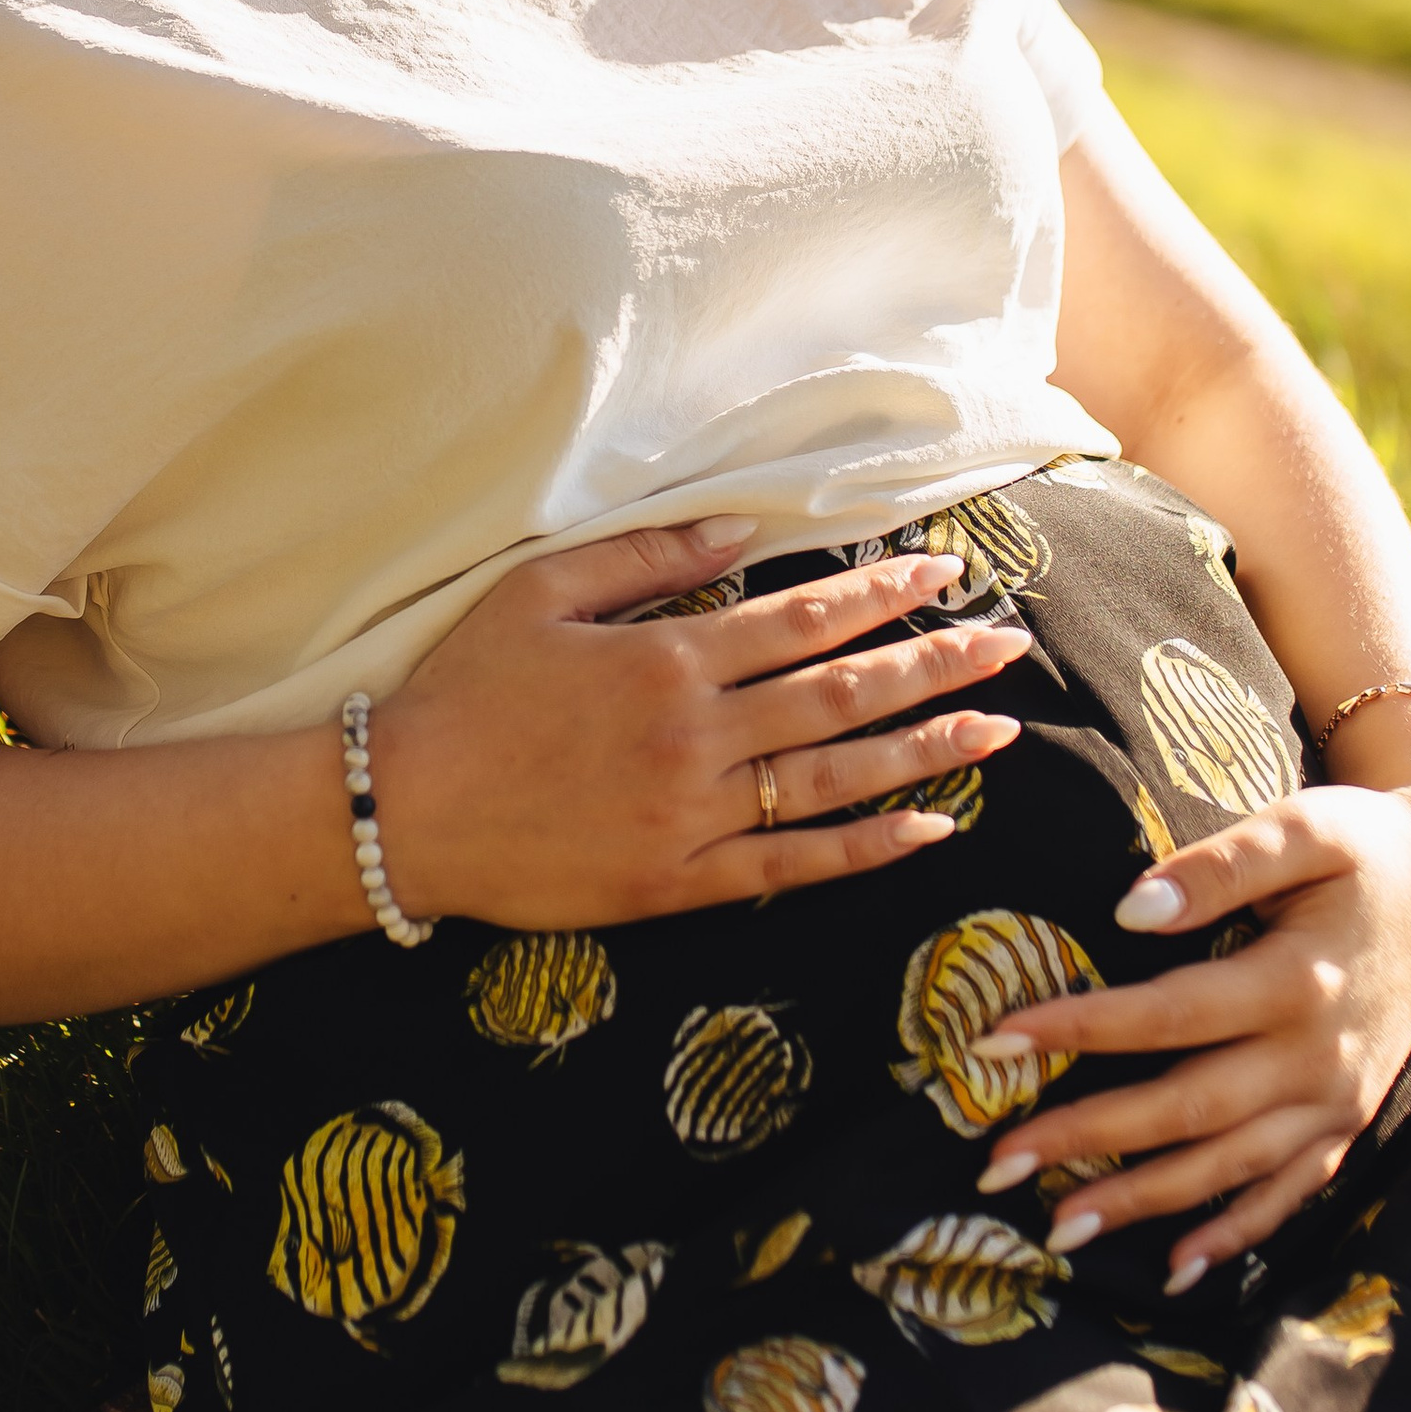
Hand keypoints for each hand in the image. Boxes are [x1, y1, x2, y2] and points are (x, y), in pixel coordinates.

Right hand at [378, 520, 1030, 930]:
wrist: (403, 810)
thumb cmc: (464, 692)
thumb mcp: (540, 593)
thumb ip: (646, 559)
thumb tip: (742, 529)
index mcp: (669, 658)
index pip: (804, 619)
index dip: (884, 594)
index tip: (946, 573)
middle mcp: (697, 735)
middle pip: (842, 694)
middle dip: (934, 664)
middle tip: (1008, 645)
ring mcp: (694, 815)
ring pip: (836, 780)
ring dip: (924, 751)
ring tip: (997, 731)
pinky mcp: (678, 882)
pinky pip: (792, 865)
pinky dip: (866, 850)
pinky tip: (928, 831)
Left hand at [968, 774, 1410, 1295]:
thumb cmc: (1360, 847)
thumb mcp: (1301, 827)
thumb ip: (1219, 865)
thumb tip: (1129, 911)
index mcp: (1299, 982)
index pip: (1168, 1016)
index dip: (1079, 1030)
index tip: (994, 1043)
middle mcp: (1321, 1057)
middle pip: (1187, 1110)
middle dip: (1087, 1139)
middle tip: (995, 1164)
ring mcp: (1338, 1101)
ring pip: (1229, 1169)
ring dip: (1142, 1203)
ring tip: (1057, 1230)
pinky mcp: (1347, 1123)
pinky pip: (1289, 1193)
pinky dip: (1234, 1235)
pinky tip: (1174, 1271)